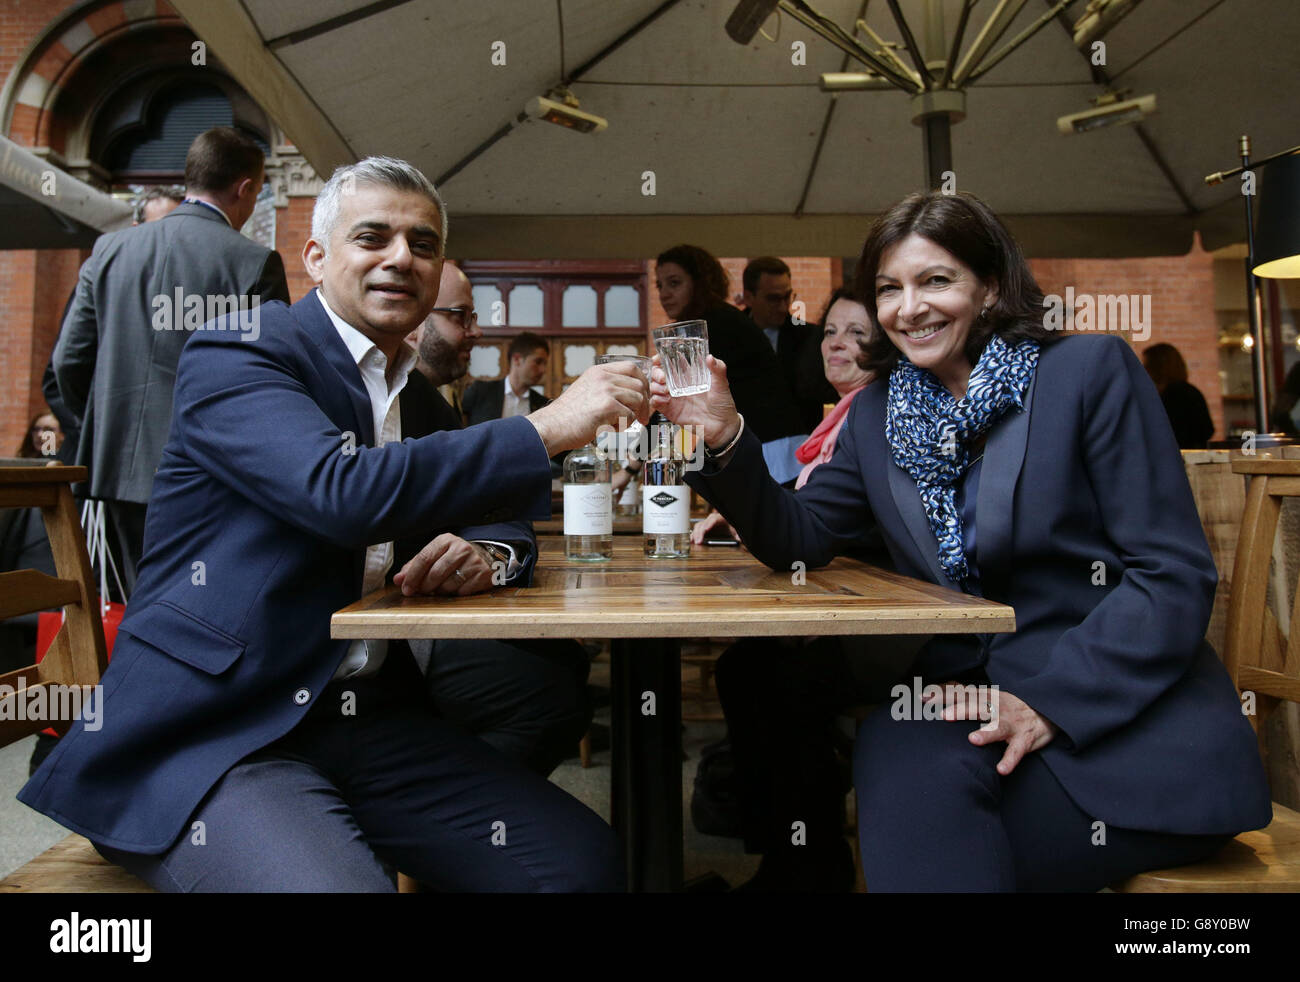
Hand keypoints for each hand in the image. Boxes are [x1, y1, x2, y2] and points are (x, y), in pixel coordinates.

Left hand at [393, 534, 494, 596]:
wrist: (486, 557)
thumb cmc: (454, 558)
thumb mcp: (436, 555)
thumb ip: (415, 566)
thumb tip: (398, 580)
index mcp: (446, 540)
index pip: (424, 558)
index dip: (412, 576)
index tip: (406, 589)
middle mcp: (461, 548)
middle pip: (435, 573)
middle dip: (424, 587)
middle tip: (422, 592)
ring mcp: (474, 561)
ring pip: (448, 585)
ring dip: (440, 592)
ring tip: (440, 589)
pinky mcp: (483, 574)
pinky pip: (462, 592)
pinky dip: (455, 594)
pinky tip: (456, 589)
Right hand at [526, 362, 648, 457]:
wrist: (552, 427)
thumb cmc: (568, 415)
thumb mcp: (587, 389)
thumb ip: (607, 387)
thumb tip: (633, 394)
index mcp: (598, 371)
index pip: (632, 368)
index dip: (643, 383)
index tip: (643, 397)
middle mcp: (603, 377)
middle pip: (639, 385)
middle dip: (644, 404)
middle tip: (642, 418)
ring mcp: (606, 390)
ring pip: (638, 400)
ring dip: (633, 416)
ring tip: (617, 424)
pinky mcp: (608, 406)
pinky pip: (630, 416)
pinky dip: (624, 426)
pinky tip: (609, 428)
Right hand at [649, 354, 739, 448]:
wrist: (721, 427)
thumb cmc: (722, 405)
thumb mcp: (722, 384)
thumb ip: (718, 369)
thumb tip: (710, 357)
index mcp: (688, 376)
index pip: (670, 363)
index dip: (661, 359)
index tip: (658, 358)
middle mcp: (678, 385)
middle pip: (658, 374)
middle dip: (656, 373)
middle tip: (663, 378)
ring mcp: (673, 398)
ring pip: (654, 387)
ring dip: (655, 386)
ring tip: (665, 390)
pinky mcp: (670, 410)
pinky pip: (656, 403)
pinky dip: (656, 399)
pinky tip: (664, 400)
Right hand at [691, 510, 738, 544]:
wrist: (731, 527)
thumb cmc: (733, 527)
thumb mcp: (737, 530)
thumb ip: (738, 534)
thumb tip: (739, 538)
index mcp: (721, 518)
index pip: (714, 519)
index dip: (709, 524)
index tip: (706, 529)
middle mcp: (712, 520)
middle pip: (704, 523)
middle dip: (700, 533)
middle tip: (699, 541)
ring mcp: (707, 524)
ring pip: (699, 527)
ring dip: (696, 534)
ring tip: (695, 542)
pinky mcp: (704, 529)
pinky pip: (697, 530)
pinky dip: (694, 536)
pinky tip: (691, 541)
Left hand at [924, 683, 1057, 775]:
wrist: (1045, 711)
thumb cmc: (1008, 707)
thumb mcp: (986, 697)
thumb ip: (963, 695)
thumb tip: (933, 691)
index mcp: (985, 697)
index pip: (961, 693)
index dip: (943, 695)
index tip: (924, 697)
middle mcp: (997, 708)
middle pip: (978, 707)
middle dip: (961, 710)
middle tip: (944, 716)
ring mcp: (1011, 723)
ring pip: (998, 728)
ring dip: (986, 733)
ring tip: (973, 740)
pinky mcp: (1024, 739)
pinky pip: (1016, 751)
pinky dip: (1009, 760)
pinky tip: (1001, 769)